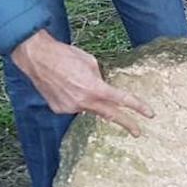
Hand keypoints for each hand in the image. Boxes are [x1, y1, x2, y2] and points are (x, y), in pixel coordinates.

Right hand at [11, 29, 154, 136]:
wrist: (37, 57)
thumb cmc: (64, 55)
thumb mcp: (90, 62)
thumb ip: (100, 78)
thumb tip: (104, 88)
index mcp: (95, 88)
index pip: (122, 100)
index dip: (138, 107)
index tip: (149, 115)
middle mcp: (83, 101)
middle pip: (110, 115)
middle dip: (126, 123)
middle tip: (137, 131)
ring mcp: (70, 108)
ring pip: (89, 108)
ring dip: (90, 99)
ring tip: (76, 81)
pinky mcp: (59, 109)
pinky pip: (74, 106)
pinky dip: (75, 98)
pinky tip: (66, 86)